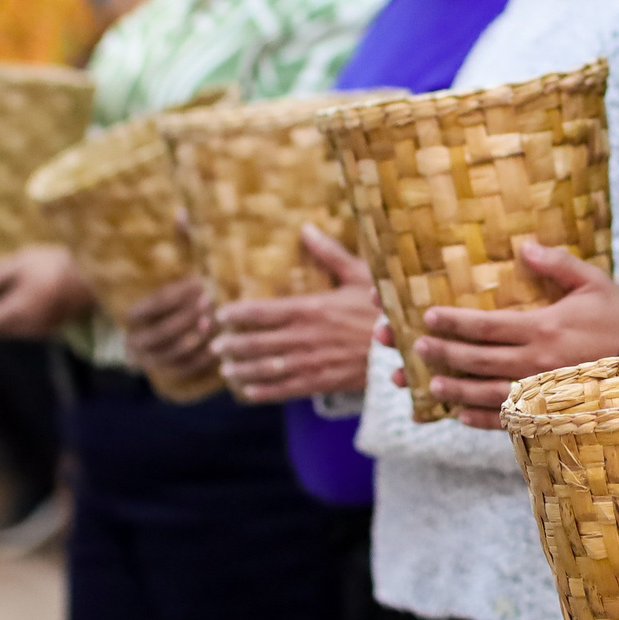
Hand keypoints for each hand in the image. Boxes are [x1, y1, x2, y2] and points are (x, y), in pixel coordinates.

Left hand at [0, 244, 93, 336]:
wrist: (95, 277)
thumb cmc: (56, 264)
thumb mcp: (22, 262)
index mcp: (15, 311)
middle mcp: (25, 327)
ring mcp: (39, 330)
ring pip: (9, 331)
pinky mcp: (50, 328)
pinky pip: (23, 329)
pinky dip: (11, 322)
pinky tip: (10, 307)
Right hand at [124, 277, 217, 380]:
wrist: (162, 336)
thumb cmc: (171, 306)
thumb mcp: (171, 294)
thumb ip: (181, 290)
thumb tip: (200, 285)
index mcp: (132, 318)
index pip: (156, 304)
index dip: (179, 294)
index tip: (200, 284)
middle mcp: (135, 342)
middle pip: (162, 332)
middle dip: (187, 317)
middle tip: (209, 302)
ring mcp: (149, 361)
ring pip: (173, 352)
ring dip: (195, 337)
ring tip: (212, 321)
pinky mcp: (166, 374)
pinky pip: (186, 368)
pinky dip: (203, 356)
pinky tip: (218, 343)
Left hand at [211, 225, 380, 402]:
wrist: (403, 349)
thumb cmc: (381, 310)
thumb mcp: (360, 276)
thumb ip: (330, 254)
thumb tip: (306, 228)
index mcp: (310, 308)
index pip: (262, 311)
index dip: (237, 314)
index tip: (219, 315)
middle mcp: (305, 337)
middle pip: (257, 342)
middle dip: (232, 345)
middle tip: (215, 345)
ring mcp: (311, 362)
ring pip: (266, 368)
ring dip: (241, 369)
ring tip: (225, 368)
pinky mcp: (321, 382)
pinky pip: (285, 389)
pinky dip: (263, 391)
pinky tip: (247, 391)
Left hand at [413, 239, 618, 428]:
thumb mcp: (592, 281)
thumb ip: (556, 263)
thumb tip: (523, 246)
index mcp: (542, 327)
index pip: (485, 325)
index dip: (453, 322)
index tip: (428, 317)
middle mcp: (535, 362)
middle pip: (478, 359)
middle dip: (444, 354)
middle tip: (416, 348)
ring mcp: (542, 390)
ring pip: (487, 392)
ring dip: (455, 390)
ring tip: (431, 385)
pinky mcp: (551, 410)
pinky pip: (509, 417)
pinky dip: (482, 419)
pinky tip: (462, 416)